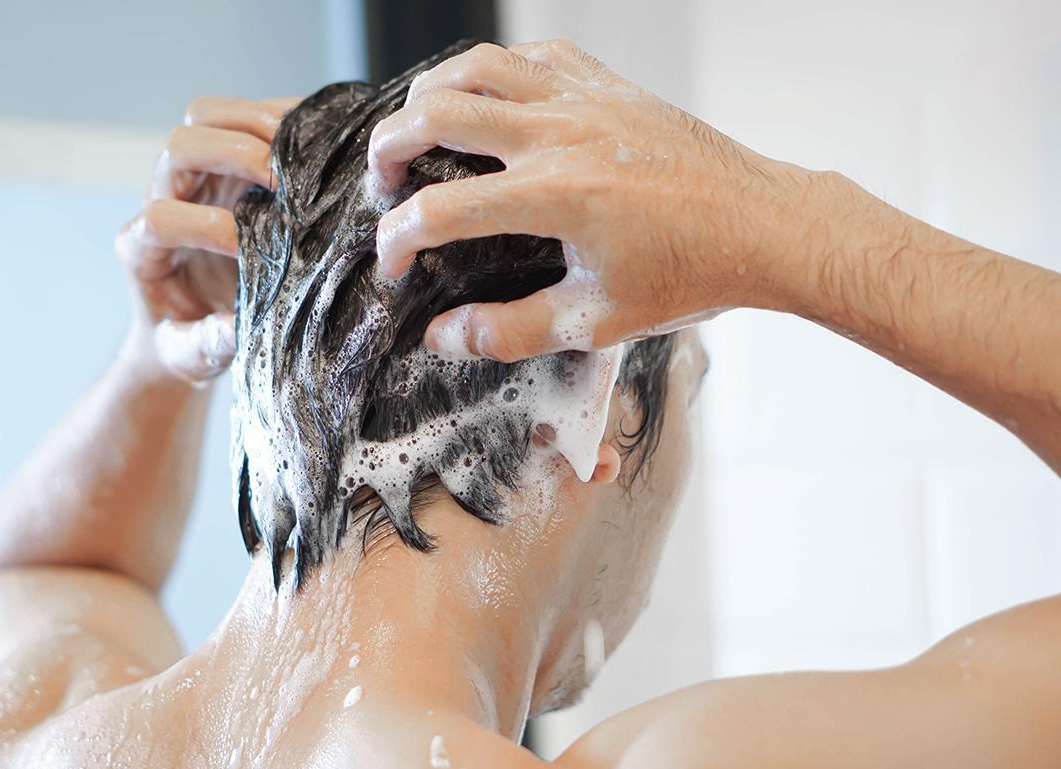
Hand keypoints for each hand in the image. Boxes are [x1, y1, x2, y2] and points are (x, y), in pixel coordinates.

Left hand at [116, 96, 298, 381]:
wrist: (184, 324)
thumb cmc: (184, 341)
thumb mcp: (190, 355)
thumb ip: (208, 344)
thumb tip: (241, 327)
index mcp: (143, 249)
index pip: (159, 217)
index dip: (202, 227)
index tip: (247, 250)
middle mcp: (164, 198)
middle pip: (179, 146)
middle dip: (230, 152)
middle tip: (278, 178)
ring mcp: (197, 176)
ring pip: (206, 117)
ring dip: (254, 121)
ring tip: (301, 148)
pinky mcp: (229, 164)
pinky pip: (247, 120)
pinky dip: (283, 119)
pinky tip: (318, 137)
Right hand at [368, 40, 806, 361]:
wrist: (763, 227)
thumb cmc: (690, 275)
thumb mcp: (595, 320)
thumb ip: (509, 331)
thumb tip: (442, 337)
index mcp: (554, 195)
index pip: (441, 210)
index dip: (398, 238)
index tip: (392, 261)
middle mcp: (561, 133)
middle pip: (439, 113)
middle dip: (390, 145)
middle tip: (381, 178)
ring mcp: (586, 100)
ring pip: (479, 65)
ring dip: (431, 89)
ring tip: (416, 123)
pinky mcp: (610, 86)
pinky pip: (535, 54)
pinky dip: (496, 69)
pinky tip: (490, 96)